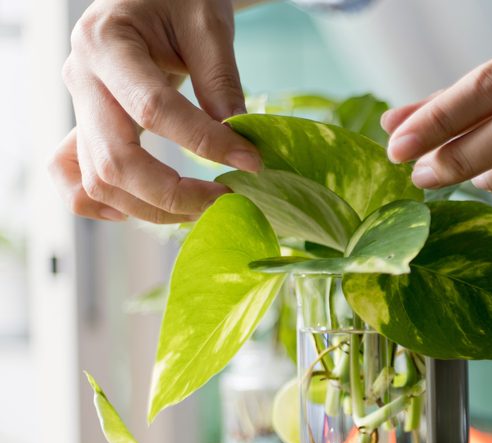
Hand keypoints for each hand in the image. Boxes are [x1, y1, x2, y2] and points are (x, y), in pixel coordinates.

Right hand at [52, 0, 261, 223]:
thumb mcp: (208, 22)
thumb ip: (220, 80)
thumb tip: (239, 140)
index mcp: (106, 43)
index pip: (153, 110)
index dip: (204, 143)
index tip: (251, 162)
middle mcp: (81, 78)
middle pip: (115, 161)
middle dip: (175, 193)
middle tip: (227, 200)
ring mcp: (79, 107)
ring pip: (97, 181)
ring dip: (152, 209)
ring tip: (205, 207)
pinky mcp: (84, 127)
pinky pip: (76, 180)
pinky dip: (109, 205)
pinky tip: (153, 207)